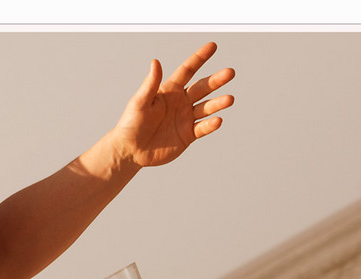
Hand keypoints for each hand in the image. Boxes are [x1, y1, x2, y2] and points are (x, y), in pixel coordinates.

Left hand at [111, 42, 235, 168]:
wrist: (131, 151)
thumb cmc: (131, 124)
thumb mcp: (139, 102)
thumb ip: (150, 84)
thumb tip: (156, 62)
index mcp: (169, 90)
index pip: (188, 70)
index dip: (200, 58)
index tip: (212, 46)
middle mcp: (180, 102)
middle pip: (202, 88)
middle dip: (216, 80)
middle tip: (229, 73)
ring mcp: (185, 118)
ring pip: (206, 108)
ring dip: (218, 103)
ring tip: (229, 99)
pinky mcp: (187, 135)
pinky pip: (202, 128)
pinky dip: (210, 125)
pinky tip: (217, 120)